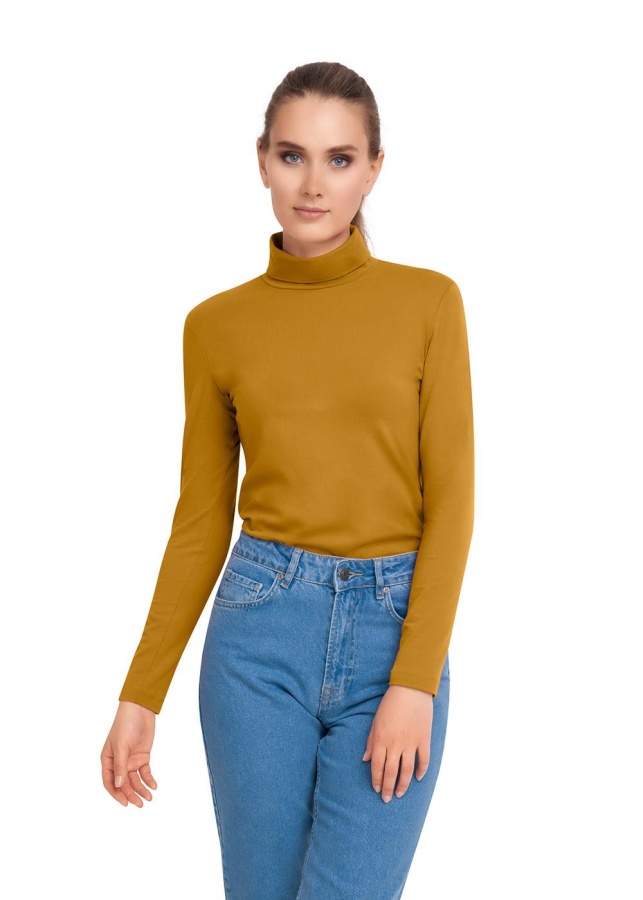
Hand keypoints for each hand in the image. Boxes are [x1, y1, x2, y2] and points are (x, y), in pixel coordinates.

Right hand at [101, 700, 157, 806]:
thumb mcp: (121, 746)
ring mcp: (131, 760)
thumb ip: (120, 766)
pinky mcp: (142, 757)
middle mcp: (119, 763)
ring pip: (135, 780)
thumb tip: (119, 785)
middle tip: (140, 804)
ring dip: (141, 789)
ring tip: (149, 798)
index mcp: (108, 760)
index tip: (125, 803)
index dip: (117, 794)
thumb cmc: (125, 725)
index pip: (110, 782)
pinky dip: (149, 779)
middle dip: (131, 794)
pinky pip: (145, 772)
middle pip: (124, 784)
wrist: (140, 711)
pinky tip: (154, 785)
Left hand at [362, 685, 433, 802]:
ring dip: (403, 784)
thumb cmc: (390, 704)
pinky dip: (422, 771)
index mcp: (381, 739)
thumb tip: (366, 760)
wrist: (411, 689)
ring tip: (399, 794)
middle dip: (388, 788)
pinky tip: (418, 779)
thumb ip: (371, 742)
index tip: (376, 789)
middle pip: (391, 772)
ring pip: (407, 770)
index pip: (378, 766)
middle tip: (387, 799)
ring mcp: (411, 743)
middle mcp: (395, 744)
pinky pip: (424, 760)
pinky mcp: (424, 739)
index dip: (377, 780)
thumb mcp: (375, 721)